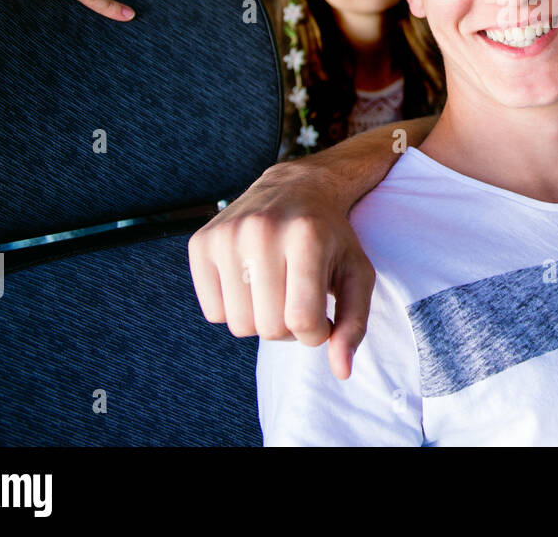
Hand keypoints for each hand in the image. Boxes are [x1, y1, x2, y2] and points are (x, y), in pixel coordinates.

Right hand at [188, 158, 375, 379]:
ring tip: (278, 291)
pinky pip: (214, 312)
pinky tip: (252, 281)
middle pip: (270, 328)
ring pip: (239, 325)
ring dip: (262, 320)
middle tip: (299, 299)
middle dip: (290, 327)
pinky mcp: (201, 243)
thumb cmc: (331, 237)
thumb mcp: (356, 273)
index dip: (317, 332)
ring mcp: (227, 235)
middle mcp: (262, 231)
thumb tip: (341, 370)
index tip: (324, 313)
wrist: (297, 187)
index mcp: (306, 237)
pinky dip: (235, 309)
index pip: (304, 321)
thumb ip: (354, 323)